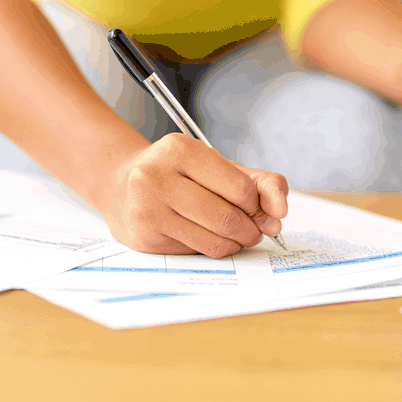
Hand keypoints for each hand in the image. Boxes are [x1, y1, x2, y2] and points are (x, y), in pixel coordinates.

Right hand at [98, 133, 288, 256]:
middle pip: (227, 218)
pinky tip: (203, 235)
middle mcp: (157, 177)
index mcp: (180, 150)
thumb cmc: (178, 174)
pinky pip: (196, 252)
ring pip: (214, 241)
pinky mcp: (145, 237)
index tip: (258, 209)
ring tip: (232, 235)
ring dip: (234, 243)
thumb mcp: (217, 165)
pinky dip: (210, 247)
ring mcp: (148, 209)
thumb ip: (259, 182)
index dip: (258, 205)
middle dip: (250, 230)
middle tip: (252, 230)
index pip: (240, 188)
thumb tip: (280, 211)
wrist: (121, 185)